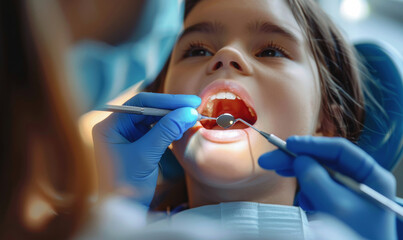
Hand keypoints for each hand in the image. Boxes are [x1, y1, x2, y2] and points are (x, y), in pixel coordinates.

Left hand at [93, 92, 200, 206]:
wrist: (124, 211)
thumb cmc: (126, 185)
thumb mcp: (146, 155)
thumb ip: (166, 131)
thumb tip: (188, 112)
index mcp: (109, 126)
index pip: (140, 103)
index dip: (166, 100)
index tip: (188, 102)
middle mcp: (116, 127)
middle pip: (147, 109)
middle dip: (171, 108)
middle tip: (194, 106)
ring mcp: (127, 135)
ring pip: (153, 119)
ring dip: (172, 117)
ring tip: (191, 116)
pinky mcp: (137, 144)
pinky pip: (155, 130)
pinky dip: (170, 128)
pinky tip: (182, 127)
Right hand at [258, 136, 396, 239]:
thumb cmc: (357, 236)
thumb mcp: (335, 205)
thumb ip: (315, 178)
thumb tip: (299, 160)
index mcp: (370, 175)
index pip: (339, 149)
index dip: (312, 143)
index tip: (288, 144)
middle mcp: (358, 179)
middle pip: (322, 160)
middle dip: (296, 161)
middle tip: (269, 161)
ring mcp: (345, 192)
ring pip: (315, 176)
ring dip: (304, 186)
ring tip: (307, 205)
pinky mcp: (334, 203)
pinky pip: (314, 192)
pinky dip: (307, 198)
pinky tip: (310, 210)